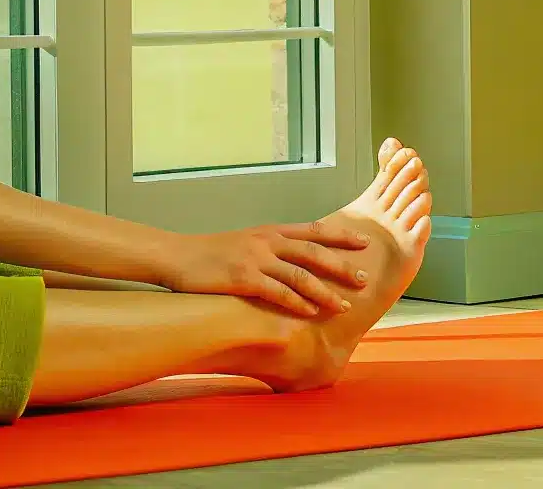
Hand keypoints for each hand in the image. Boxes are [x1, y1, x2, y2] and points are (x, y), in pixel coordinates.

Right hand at [159, 221, 373, 315]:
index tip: (365, 243)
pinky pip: (277, 292)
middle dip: (342, 267)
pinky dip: (297, 303)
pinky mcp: (242, 278)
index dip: (342, 236)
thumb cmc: (213, 253)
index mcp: (272, 231)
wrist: (177, 256)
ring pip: (300, 275)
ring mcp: (255, 258)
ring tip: (343, 306)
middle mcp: (268, 241)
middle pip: (314, 252)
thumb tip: (299, 262)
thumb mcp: (248, 241)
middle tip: (363, 280)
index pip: (315, 230)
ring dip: (325, 292)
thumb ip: (273, 248)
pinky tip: (312, 313)